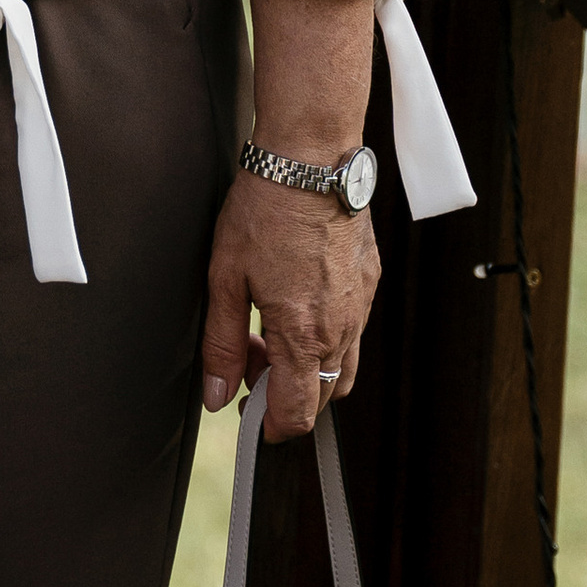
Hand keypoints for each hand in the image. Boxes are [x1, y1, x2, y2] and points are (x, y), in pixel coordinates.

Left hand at [200, 173, 379, 438]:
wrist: (310, 160)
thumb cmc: (264, 211)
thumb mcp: (224, 278)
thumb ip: (221, 343)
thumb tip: (216, 395)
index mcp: (302, 335)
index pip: (297, 413)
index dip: (270, 426)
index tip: (248, 415)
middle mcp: (341, 329)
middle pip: (323, 398)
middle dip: (285, 395)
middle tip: (248, 360)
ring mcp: (361, 307)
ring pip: (343, 368)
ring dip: (309, 369)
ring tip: (269, 332)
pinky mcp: (370, 283)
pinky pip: (354, 332)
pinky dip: (327, 337)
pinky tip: (296, 302)